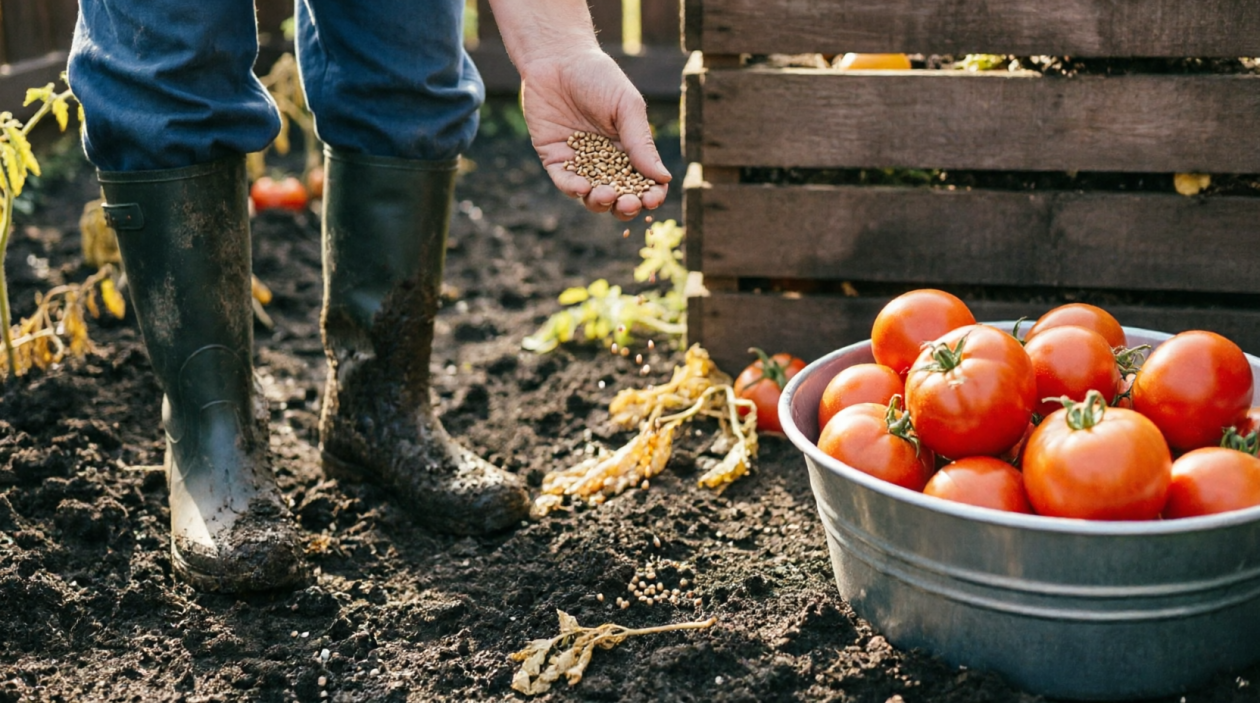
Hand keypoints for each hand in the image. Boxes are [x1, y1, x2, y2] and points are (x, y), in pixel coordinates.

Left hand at [519, 48, 670, 220]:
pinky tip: (582, 188)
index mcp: (629, 149)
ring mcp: (580, 163)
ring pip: (592, 196)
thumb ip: (641, 142)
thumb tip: (663, 178)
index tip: (652, 200)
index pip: (644, 182)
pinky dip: (574, 188)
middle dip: (626, 206)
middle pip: (619, 197)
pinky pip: (564, 182)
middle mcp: (606, 161)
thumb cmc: (598, 77)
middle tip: (627, 204)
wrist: (557, 58)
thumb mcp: (626, 107)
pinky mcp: (554, 159)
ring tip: (606, 196)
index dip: (650, 195)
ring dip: (601, 202)